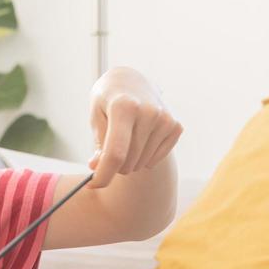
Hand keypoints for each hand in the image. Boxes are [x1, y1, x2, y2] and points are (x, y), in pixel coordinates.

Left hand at [86, 67, 182, 188]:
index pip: (115, 153)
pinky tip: (140, 140)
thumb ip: (99, 144)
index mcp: (124, 107)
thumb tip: (97, 168)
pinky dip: (144, 158)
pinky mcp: (175, 126)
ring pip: (141, 164)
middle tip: (108, 153)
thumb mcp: (96, 118)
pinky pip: (156, 159)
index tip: (92, 185)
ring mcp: (165, 119)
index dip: (103, 175)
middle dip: (114, 166)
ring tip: (125, 141)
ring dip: (129, 162)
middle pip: (127, 162)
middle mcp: (148, 111)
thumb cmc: (107, 102)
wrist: (130, 82)